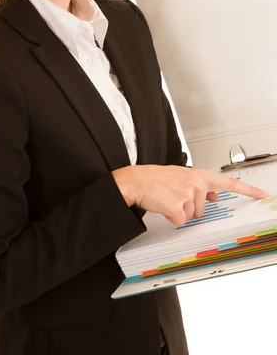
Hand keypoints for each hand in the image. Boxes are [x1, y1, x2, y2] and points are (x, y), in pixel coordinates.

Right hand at [112, 164, 268, 225]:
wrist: (136, 181)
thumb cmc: (155, 179)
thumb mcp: (181, 177)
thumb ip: (200, 185)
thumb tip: (215, 195)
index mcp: (199, 176)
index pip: (228, 182)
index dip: (247, 190)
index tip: (262, 194)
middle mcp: (197, 184)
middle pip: (203, 210)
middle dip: (189, 208)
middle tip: (173, 196)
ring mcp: (188, 195)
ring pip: (192, 216)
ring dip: (179, 211)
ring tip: (167, 199)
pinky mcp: (179, 207)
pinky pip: (181, 221)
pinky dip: (171, 217)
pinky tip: (163, 206)